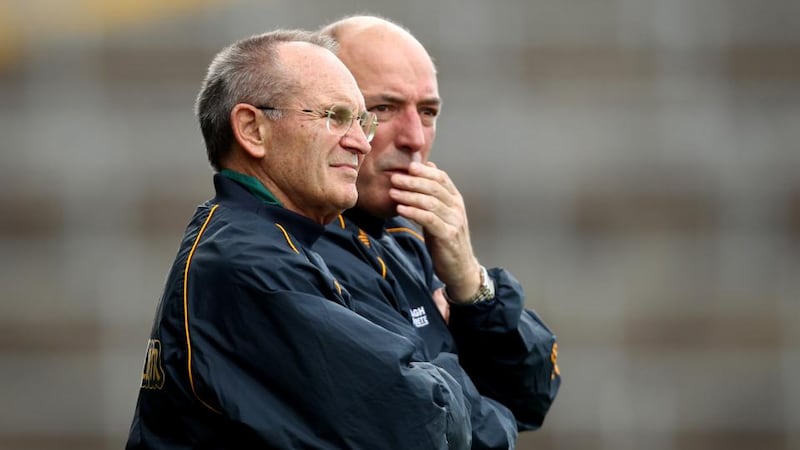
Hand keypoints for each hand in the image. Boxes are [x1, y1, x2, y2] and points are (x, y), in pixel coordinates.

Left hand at [389, 161, 481, 302]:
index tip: (408, 165)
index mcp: (455, 199)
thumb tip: (428, 167)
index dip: (425, 171)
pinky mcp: (448, 235)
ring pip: (430, 202)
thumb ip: (434, 193)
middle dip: (413, 181)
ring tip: (393, 192)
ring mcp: (454, 221)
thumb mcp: (441, 213)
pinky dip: (413, 213)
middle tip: (394, 178)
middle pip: (434, 188)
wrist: (460, 267)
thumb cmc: (446, 238)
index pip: (442, 178)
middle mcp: (457, 208)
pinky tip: (400, 210)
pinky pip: (429, 220)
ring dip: (409, 196)